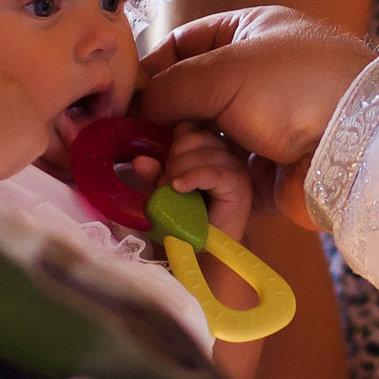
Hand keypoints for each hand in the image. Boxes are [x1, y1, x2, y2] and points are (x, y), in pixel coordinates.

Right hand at [136, 9, 377, 227]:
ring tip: (175, 166)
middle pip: (189, 102)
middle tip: (141, 145)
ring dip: (185, 155)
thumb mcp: (224, 70)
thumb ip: (171, 86)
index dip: (152, 71)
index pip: (185, 46)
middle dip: (164, 124)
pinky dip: (205, 183)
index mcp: (251, 36)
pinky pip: (221, 181)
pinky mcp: (267, 177)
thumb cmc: (296, 86)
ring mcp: (263, 130)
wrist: (359, 143)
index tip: (123, 99)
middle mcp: (256, 81)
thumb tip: (138, 107)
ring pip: (201, 145)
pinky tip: (189, 187)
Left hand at [144, 121, 254, 241]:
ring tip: (173, 192)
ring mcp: (235, 169)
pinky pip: (213, 172)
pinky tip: (179, 188)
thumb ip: (155, 176)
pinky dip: (193, 177)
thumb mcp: (164, 195)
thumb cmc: (187, 222)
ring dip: (181, 171)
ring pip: (204, 153)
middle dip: (175, 158)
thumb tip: (139, 160)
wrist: (206, 251)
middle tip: (166, 184)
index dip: (175, 142)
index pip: (191, 127)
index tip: (165, 166)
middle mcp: (227, 155)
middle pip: (196, 137)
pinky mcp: (239, 185)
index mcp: (210, 150)